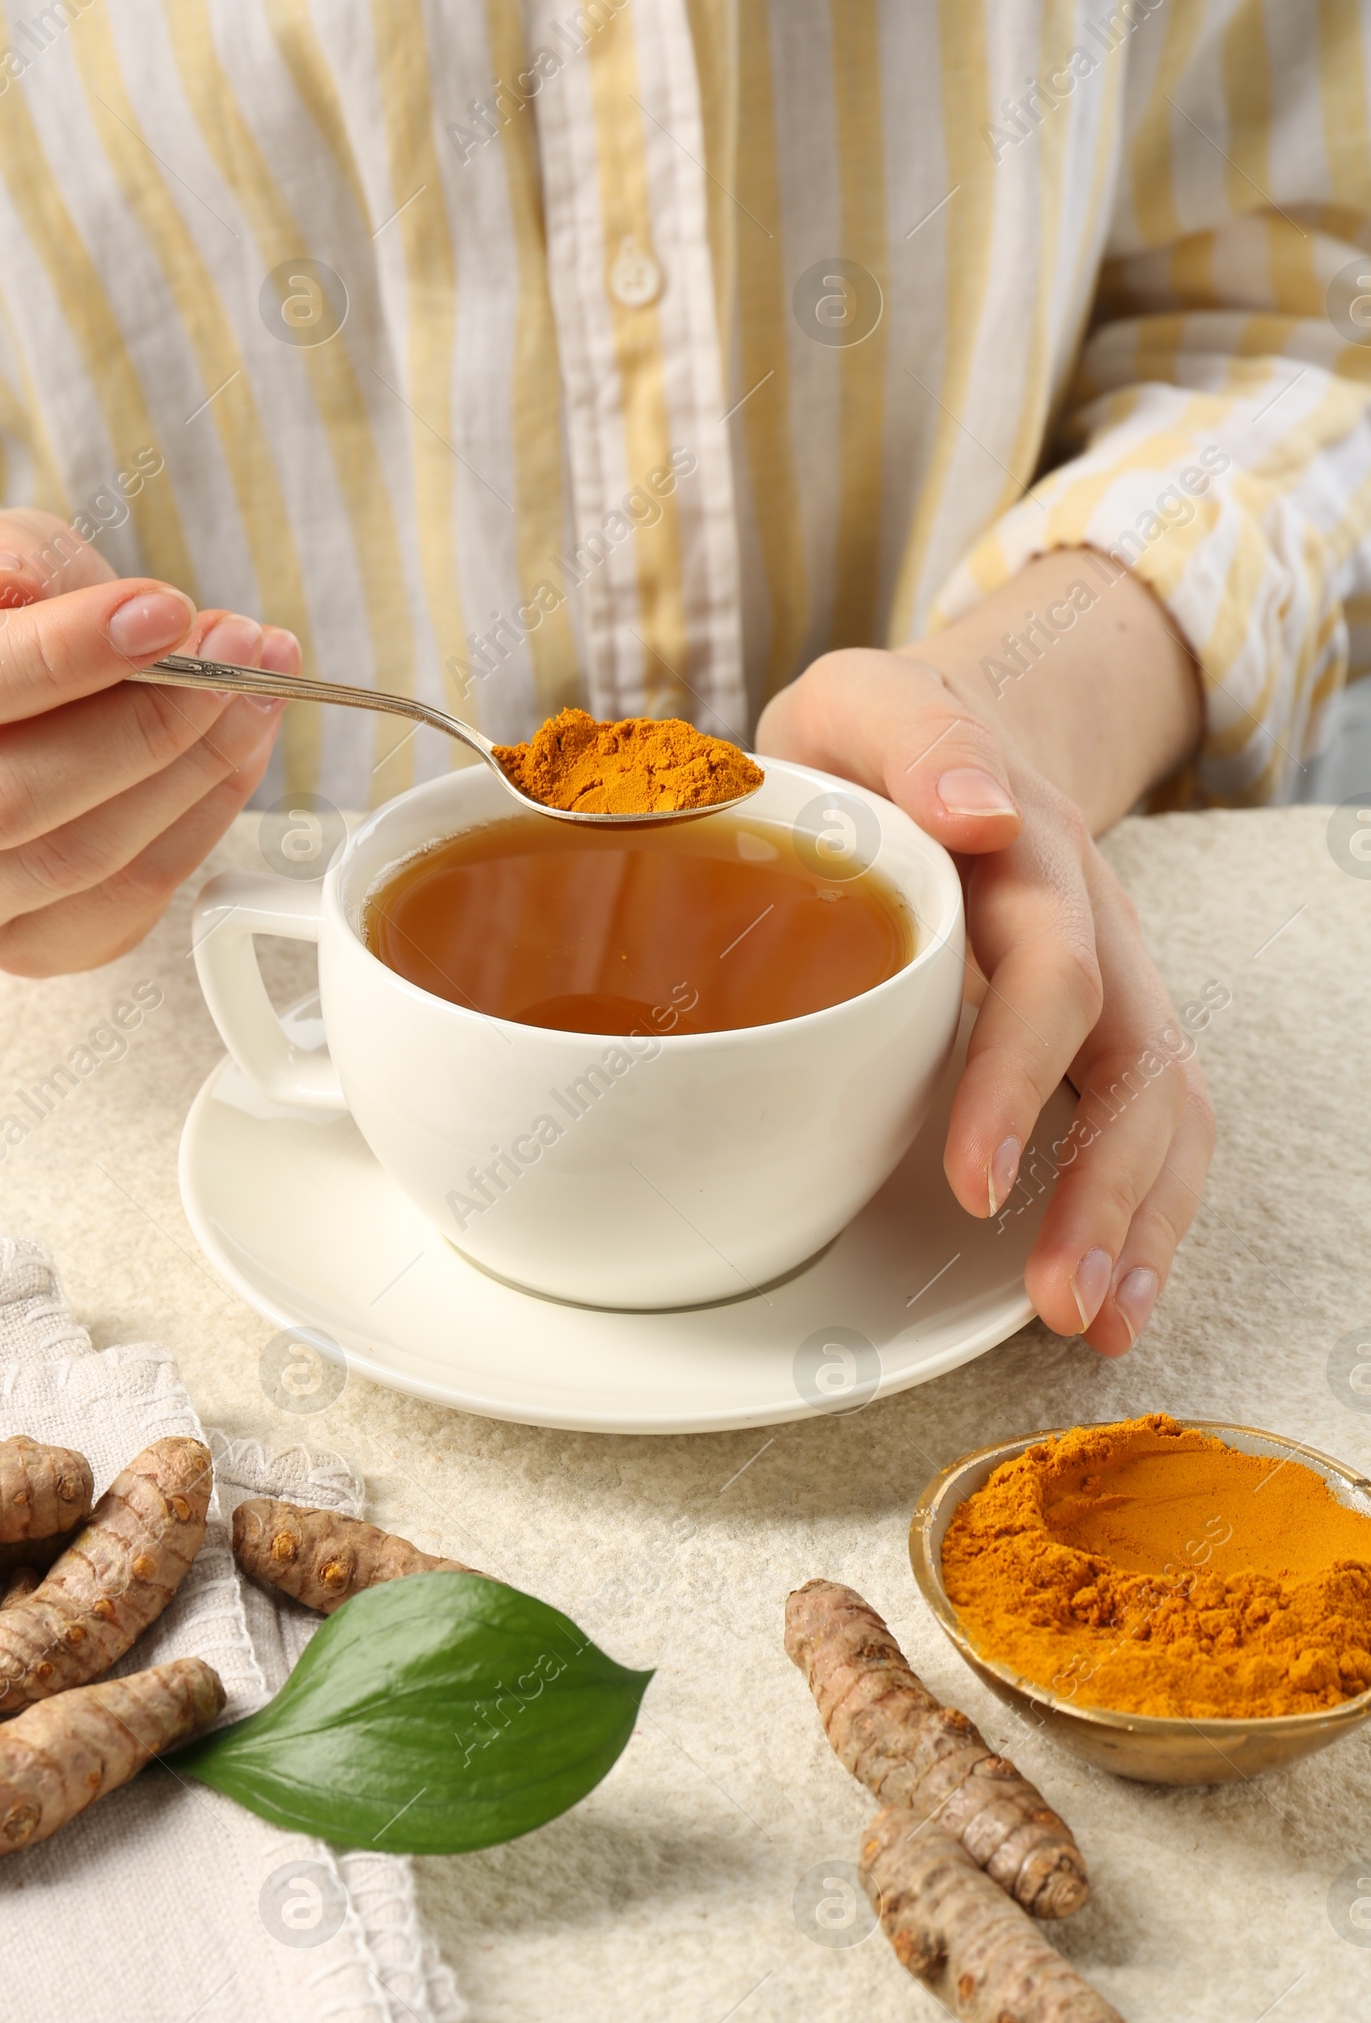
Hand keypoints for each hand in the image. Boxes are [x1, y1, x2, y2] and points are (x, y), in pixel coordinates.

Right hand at [0, 507, 301, 974]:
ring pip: (80, 860)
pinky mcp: (24, 949)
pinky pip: (132, 897)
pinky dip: (205, 817)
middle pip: (3, 800)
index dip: (58, 655)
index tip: (164, 613)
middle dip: (143, 723)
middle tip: (232, 654)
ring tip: (255, 688)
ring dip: (194, 769)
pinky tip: (240, 750)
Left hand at [757, 570, 1212, 1356]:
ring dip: (1135, 1220)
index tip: (972, 1176)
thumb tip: (975, 810)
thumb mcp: (861, 699)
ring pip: (1161, 1106)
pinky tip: (1110, 1306)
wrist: (948, 735)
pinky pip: (1156, 1127)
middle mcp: (1089, 918)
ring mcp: (1112, 975)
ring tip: (1093, 1322)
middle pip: (1128, 1058)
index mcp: (1024, 850)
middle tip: (1050, 1291)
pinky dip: (1144, 1220)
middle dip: (1096, 1184)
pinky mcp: (1108, 1028)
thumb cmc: (872, 743)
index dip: (1016, 1073)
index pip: (1046, 964)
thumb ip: (908, 736)